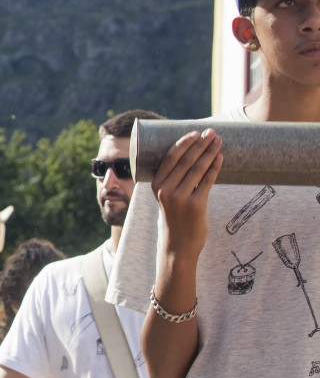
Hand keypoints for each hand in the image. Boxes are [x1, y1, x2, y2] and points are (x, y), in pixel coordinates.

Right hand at [152, 128, 222, 259]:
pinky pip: (207, 182)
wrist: (178, 245)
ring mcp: (180, 198)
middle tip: (212, 132)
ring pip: (197, 169)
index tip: (196, 133)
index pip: (170, 158)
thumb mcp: (167, 198)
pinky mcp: (195, 205)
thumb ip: (174, 180)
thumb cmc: (175, 218)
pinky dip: (215, 168)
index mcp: (156, 184)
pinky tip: (221, 159)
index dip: (184, 143)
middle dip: (201, 144)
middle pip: (186, 160)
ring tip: (219, 142)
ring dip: (210, 153)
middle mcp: (166, 189)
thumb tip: (193, 157)